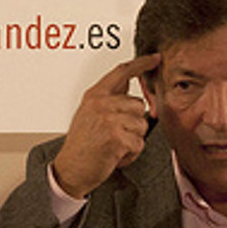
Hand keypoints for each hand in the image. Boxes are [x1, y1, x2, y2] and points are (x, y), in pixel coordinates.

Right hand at [52, 54, 160, 197]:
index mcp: (95, 95)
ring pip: (142, 124)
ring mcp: (108, 119)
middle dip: (134, 123)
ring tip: (114, 145)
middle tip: (115, 136)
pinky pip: (139, 143)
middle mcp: (101, 103)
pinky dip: (131, 153)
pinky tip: (115, 155)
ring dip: (133, 139)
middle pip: (140, 104)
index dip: (142, 63)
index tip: (155, 58)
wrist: (70, 169)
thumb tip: (133, 89)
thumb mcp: (91, 114)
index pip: (122, 71)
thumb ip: (111, 100)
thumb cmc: (82, 144)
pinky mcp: (116, 136)